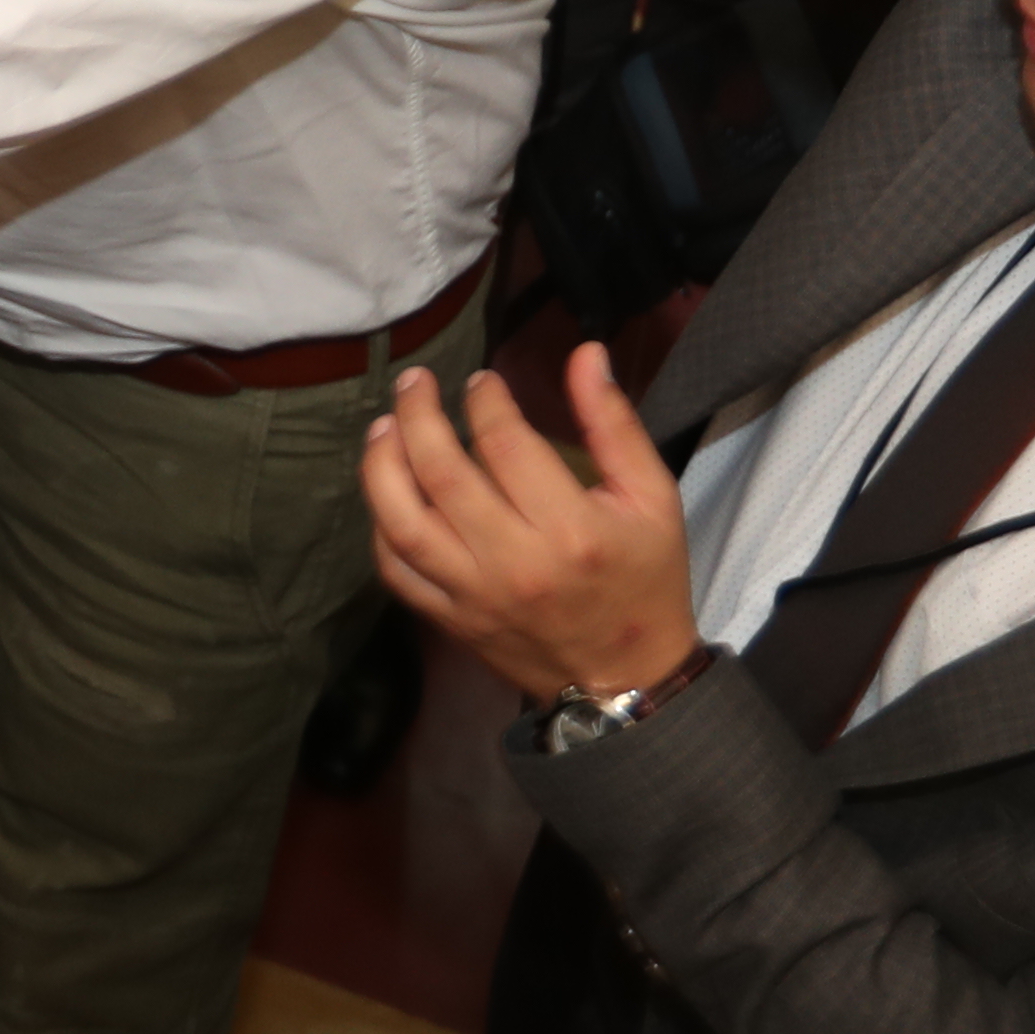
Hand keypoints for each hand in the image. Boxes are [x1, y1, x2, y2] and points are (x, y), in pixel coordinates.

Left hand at [360, 343, 706, 705]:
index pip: (504, 442)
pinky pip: (397, 571)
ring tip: (382, 427)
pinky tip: (387, 492)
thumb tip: (585, 353)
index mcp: (571, 529)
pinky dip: (381, 527)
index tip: (481, 381)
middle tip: (415, 382)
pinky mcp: (451, 621)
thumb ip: (615, 423)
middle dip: (418, 414)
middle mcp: (514, 563)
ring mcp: (474, 596)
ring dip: (382, 466)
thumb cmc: (644, 579)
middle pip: (441, 473)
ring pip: (403, 522)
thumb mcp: (653, 497)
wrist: (628, 680)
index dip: (484, 399)